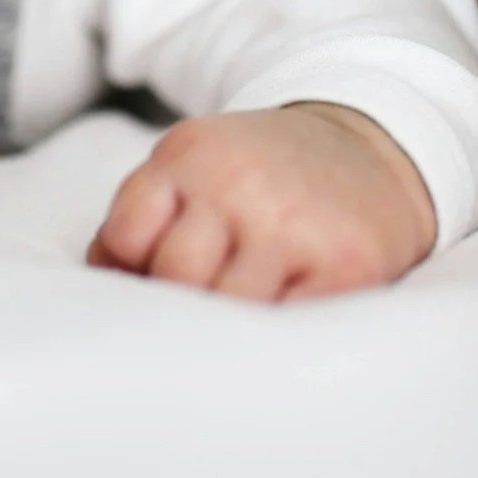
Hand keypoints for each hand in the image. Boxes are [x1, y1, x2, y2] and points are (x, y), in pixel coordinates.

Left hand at [86, 102, 435, 301]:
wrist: (373, 147)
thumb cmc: (269, 172)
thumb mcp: (200, 163)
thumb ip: (148, 212)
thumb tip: (105, 280)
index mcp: (192, 152)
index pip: (125, 236)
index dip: (134, 268)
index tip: (159, 273)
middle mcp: (239, 181)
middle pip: (173, 276)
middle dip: (184, 296)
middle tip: (212, 293)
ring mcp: (292, 223)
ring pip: (224, 308)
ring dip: (231, 319)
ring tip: (251, 300)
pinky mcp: (344, 266)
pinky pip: (284, 326)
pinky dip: (276, 329)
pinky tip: (285, 307)